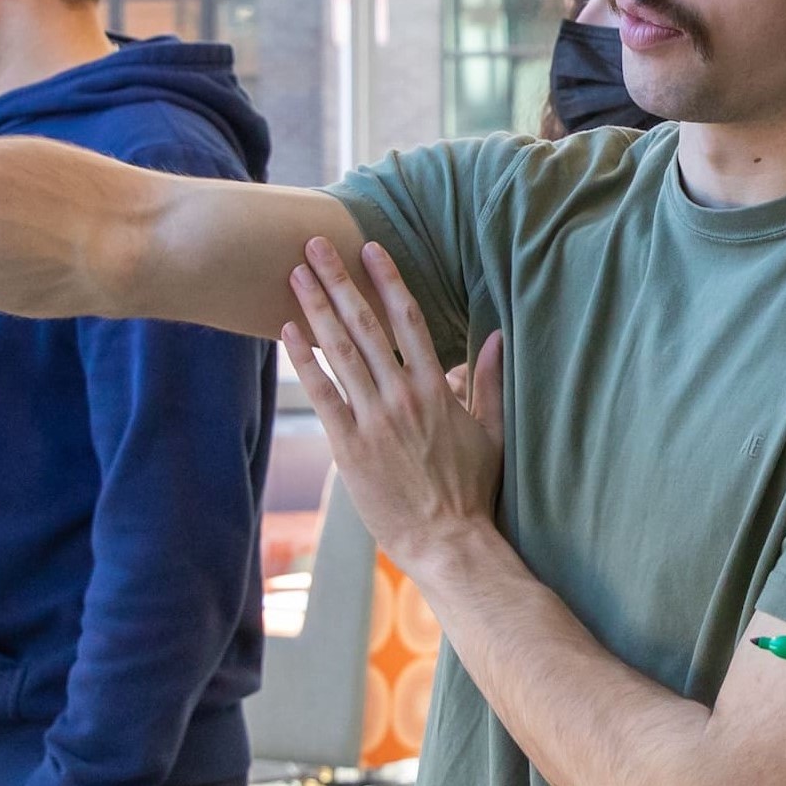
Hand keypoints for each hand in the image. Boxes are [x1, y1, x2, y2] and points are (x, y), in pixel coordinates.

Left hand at [281, 239, 506, 576]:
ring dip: (316, 309)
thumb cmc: (472, 490)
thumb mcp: (491, 432)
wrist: (448, 540)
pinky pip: (322, 394)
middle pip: (365, 325)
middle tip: (315, 245)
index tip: (370, 249)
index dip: (387, 279)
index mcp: (436, 388)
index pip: (408, 319)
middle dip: (339, 281)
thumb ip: (491, 382)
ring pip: (339, 352)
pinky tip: (288, 331)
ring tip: (296, 275)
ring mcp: (374, 420)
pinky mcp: (349, 447)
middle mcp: (402, 396)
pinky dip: (304, 360)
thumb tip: (498, 337)